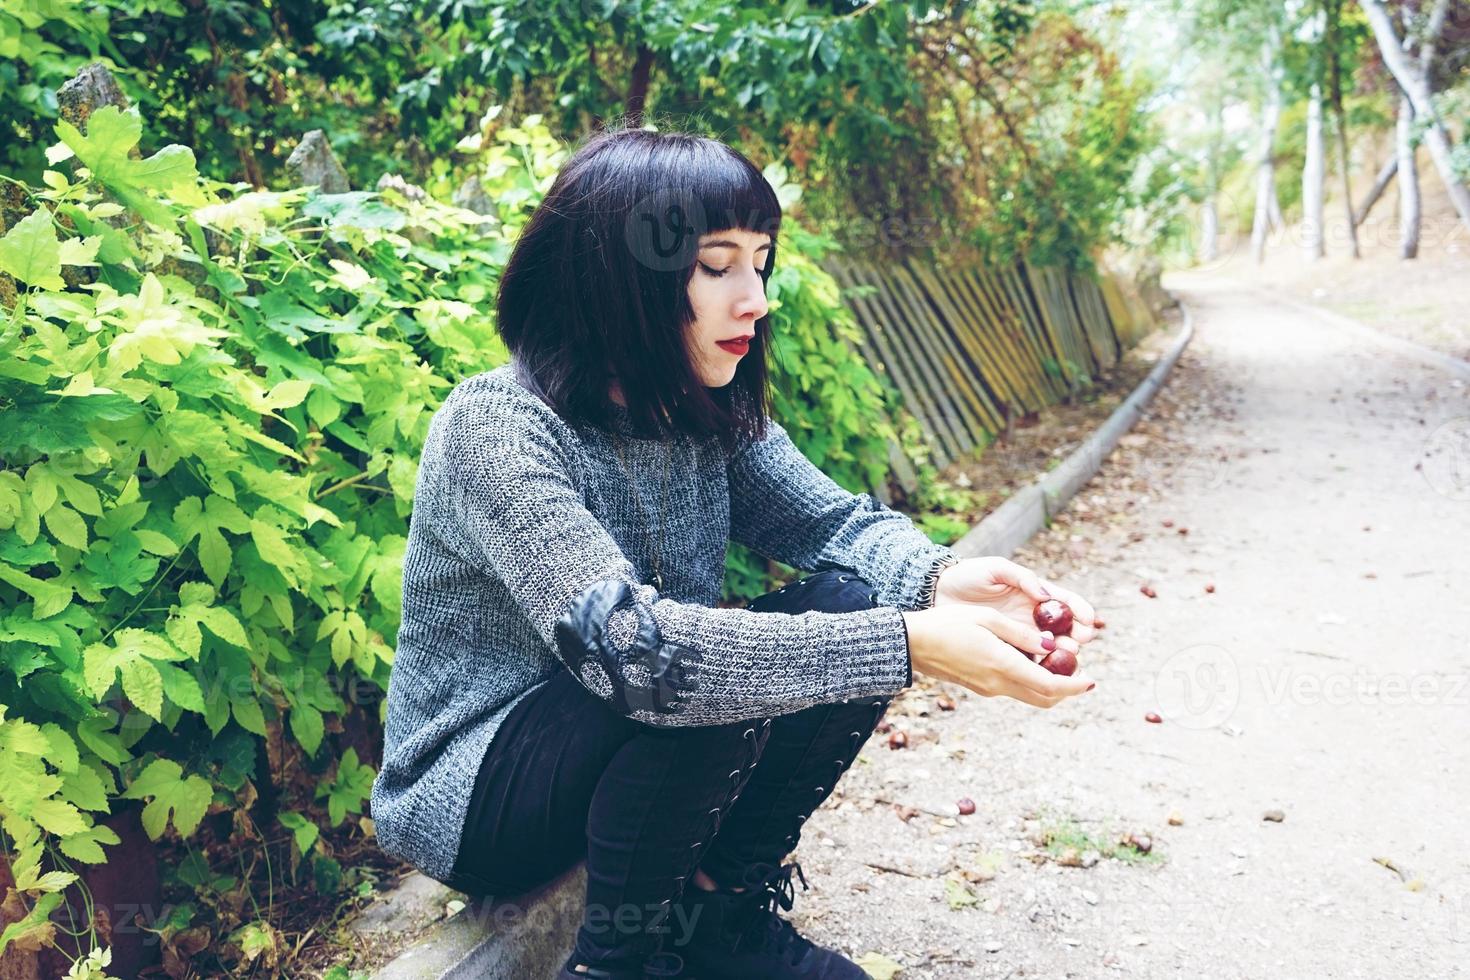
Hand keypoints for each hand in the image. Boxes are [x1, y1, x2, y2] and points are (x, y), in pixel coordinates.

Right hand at [902, 604, 1094, 707]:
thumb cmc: (947, 623)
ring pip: (1030, 695)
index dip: (1075, 686)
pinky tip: (1030, 659)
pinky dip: (1029, 680)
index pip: (1049, 685)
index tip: (1092, 680)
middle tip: (1079, 673)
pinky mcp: (981, 687)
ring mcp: (989, 688)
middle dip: (1066, 691)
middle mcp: (998, 683)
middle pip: (1044, 698)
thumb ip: (1021, 634)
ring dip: (1048, 685)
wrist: (912, 644)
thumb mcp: (988, 619)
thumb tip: (1050, 645)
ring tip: (1056, 662)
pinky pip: (1014, 688)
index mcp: (1003, 665)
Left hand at [932, 557, 1098, 658]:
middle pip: (1065, 629)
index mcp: (1036, 594)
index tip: (1088, 620)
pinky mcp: (1006, 648)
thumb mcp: (995, 568)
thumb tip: (1045, 594)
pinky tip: (1043, 669)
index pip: (1067, 603)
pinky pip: (1026, 659)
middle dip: (1077, 636)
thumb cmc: (968, 575)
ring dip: (1061, 653)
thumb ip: (1022, 577)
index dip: (1081, 612)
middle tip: (1080, 642)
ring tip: (1067, 655)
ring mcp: (1021, 634)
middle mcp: (1033, 616)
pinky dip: (1037, 665)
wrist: (937, 592)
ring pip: (1049, 647)